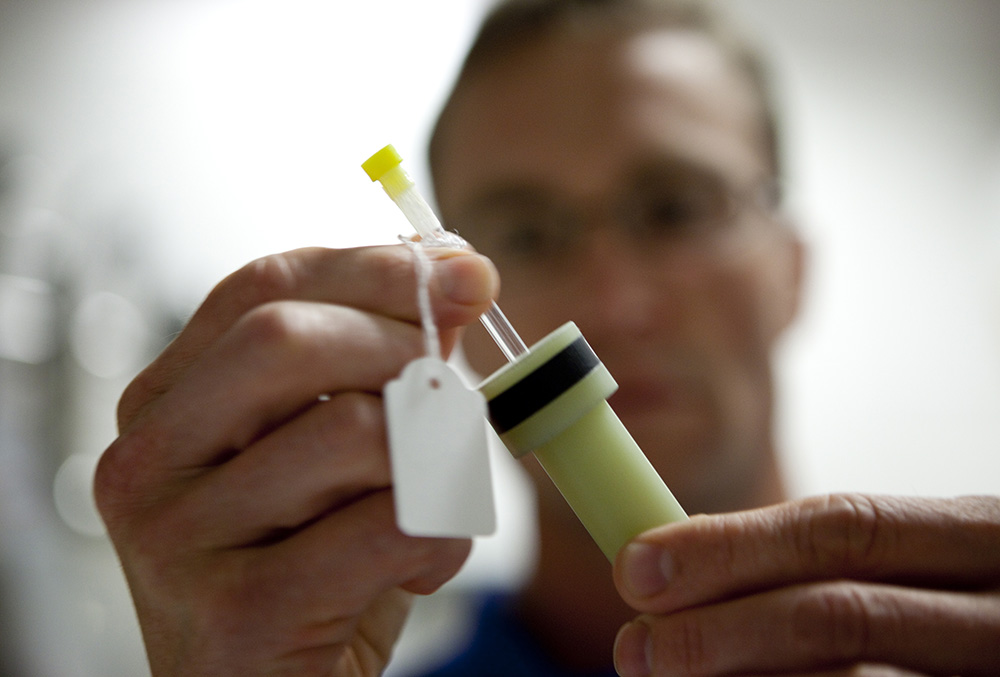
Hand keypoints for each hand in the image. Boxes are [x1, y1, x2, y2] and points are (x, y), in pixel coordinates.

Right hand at [95, 245, 498, 675]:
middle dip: (400, 349)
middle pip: (287, 340)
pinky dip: (440, 538)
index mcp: (169, 402)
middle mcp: (150, 459)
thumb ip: (386, 359)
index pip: (265, 287)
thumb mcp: (341, 449)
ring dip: (435, 463)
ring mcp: (177, 538)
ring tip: (430, 505)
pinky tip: (417, 568)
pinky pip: (388, 525)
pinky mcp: (235, 612)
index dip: (373, 269)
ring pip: (353, 432)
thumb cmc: (314, 563)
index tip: (462, 273)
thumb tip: (459, 269)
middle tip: (451, 393)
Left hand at [612, 493, 999, 675]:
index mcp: (975, 536)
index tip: (638, 565)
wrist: (999, 647)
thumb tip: (673, 562)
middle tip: (636, 647)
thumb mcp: (905, 564)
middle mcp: (999, 612)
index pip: (842, 527)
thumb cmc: (944, 612)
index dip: (730, 547)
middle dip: (722, 629)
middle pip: (843, 614)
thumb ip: (811, 559)